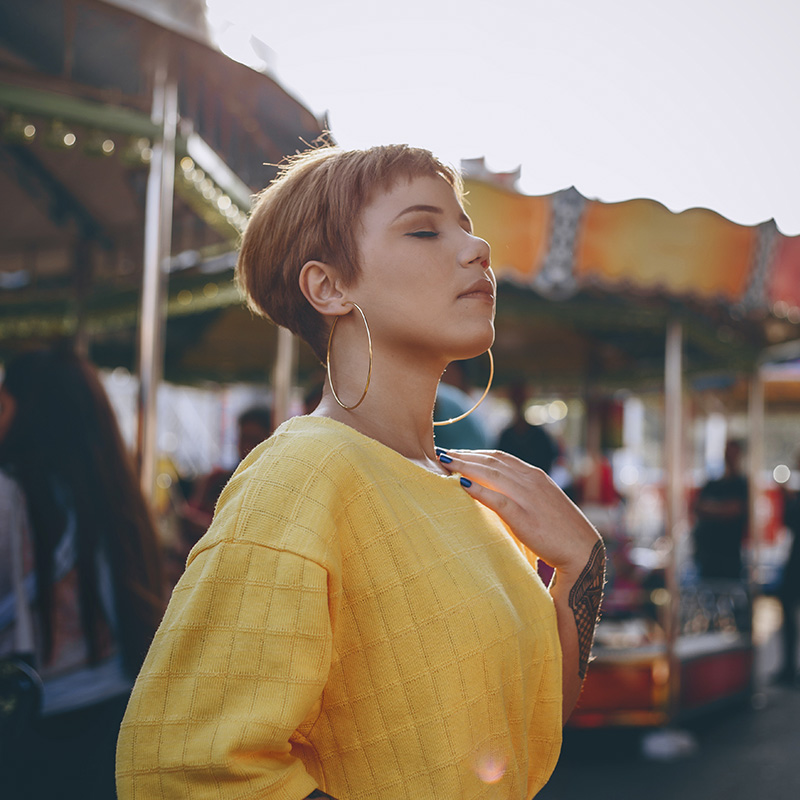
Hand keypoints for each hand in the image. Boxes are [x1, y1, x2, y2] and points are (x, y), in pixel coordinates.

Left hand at [437, 449, 600, 578]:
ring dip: (465, 465)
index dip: (475, 453)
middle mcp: (530, 480)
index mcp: (534, 476)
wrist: (582, 551)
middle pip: (490, 460)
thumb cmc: (560, 530)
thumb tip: (498, 491)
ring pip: (490, 473)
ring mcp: (527, 496)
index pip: (499, 457)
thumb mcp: (541, 503)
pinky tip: (461, 484)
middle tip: (442, 453)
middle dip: (464, 455)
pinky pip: (497, 498)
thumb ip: (522, 493)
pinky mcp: (523, 516)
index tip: (457, 453)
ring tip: (444, 462)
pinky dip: (478, 489)